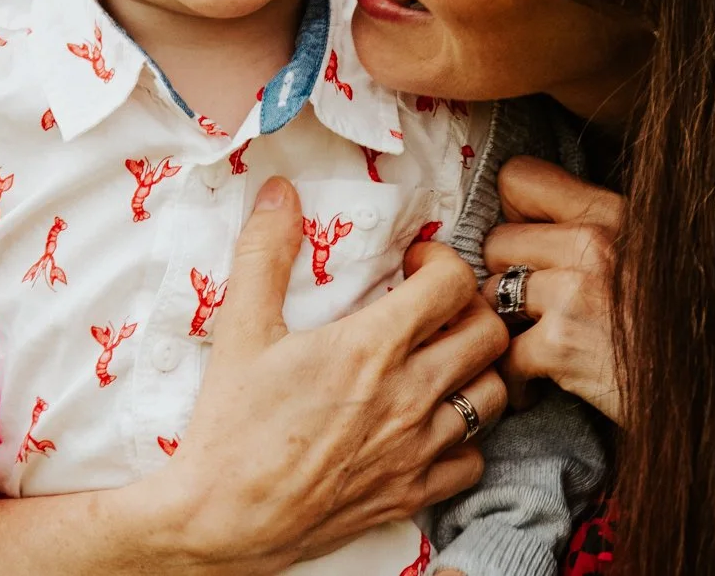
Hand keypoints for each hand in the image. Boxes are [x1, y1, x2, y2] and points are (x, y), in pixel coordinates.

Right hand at [156, 176, 511, 569]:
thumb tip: (280, 193)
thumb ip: (264, 253)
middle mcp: (408, 396)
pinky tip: (432, 424)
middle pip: (488, 334)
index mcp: (371, 347)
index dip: (441, 262)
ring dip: (474, 370)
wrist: (221, 520)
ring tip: (441, 360)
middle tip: (435, 307)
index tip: (414, 266)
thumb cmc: (230, 427)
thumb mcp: (240, 329)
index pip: (453, 283)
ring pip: (493, 395)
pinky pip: (473, 460)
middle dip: (468, 308)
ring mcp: (416, 449)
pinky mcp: (412, 494)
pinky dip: (464, 438)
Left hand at [483, 155, 626, 423]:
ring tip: (533, 347)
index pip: (517, 178)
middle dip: (506, 277)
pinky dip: (513, 380)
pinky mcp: (563, 345)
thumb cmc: (682, 329)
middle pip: (495, 240)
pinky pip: (503, 354)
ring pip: (491, 293)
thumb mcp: (651, 255)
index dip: (515, 215)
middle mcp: (593, 242)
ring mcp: (575, 293)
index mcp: (613, 213)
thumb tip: (530, 227)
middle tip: (532, 310)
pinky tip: (534, 388)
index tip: (530, 246)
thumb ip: (597, 231)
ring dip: (506, 326)